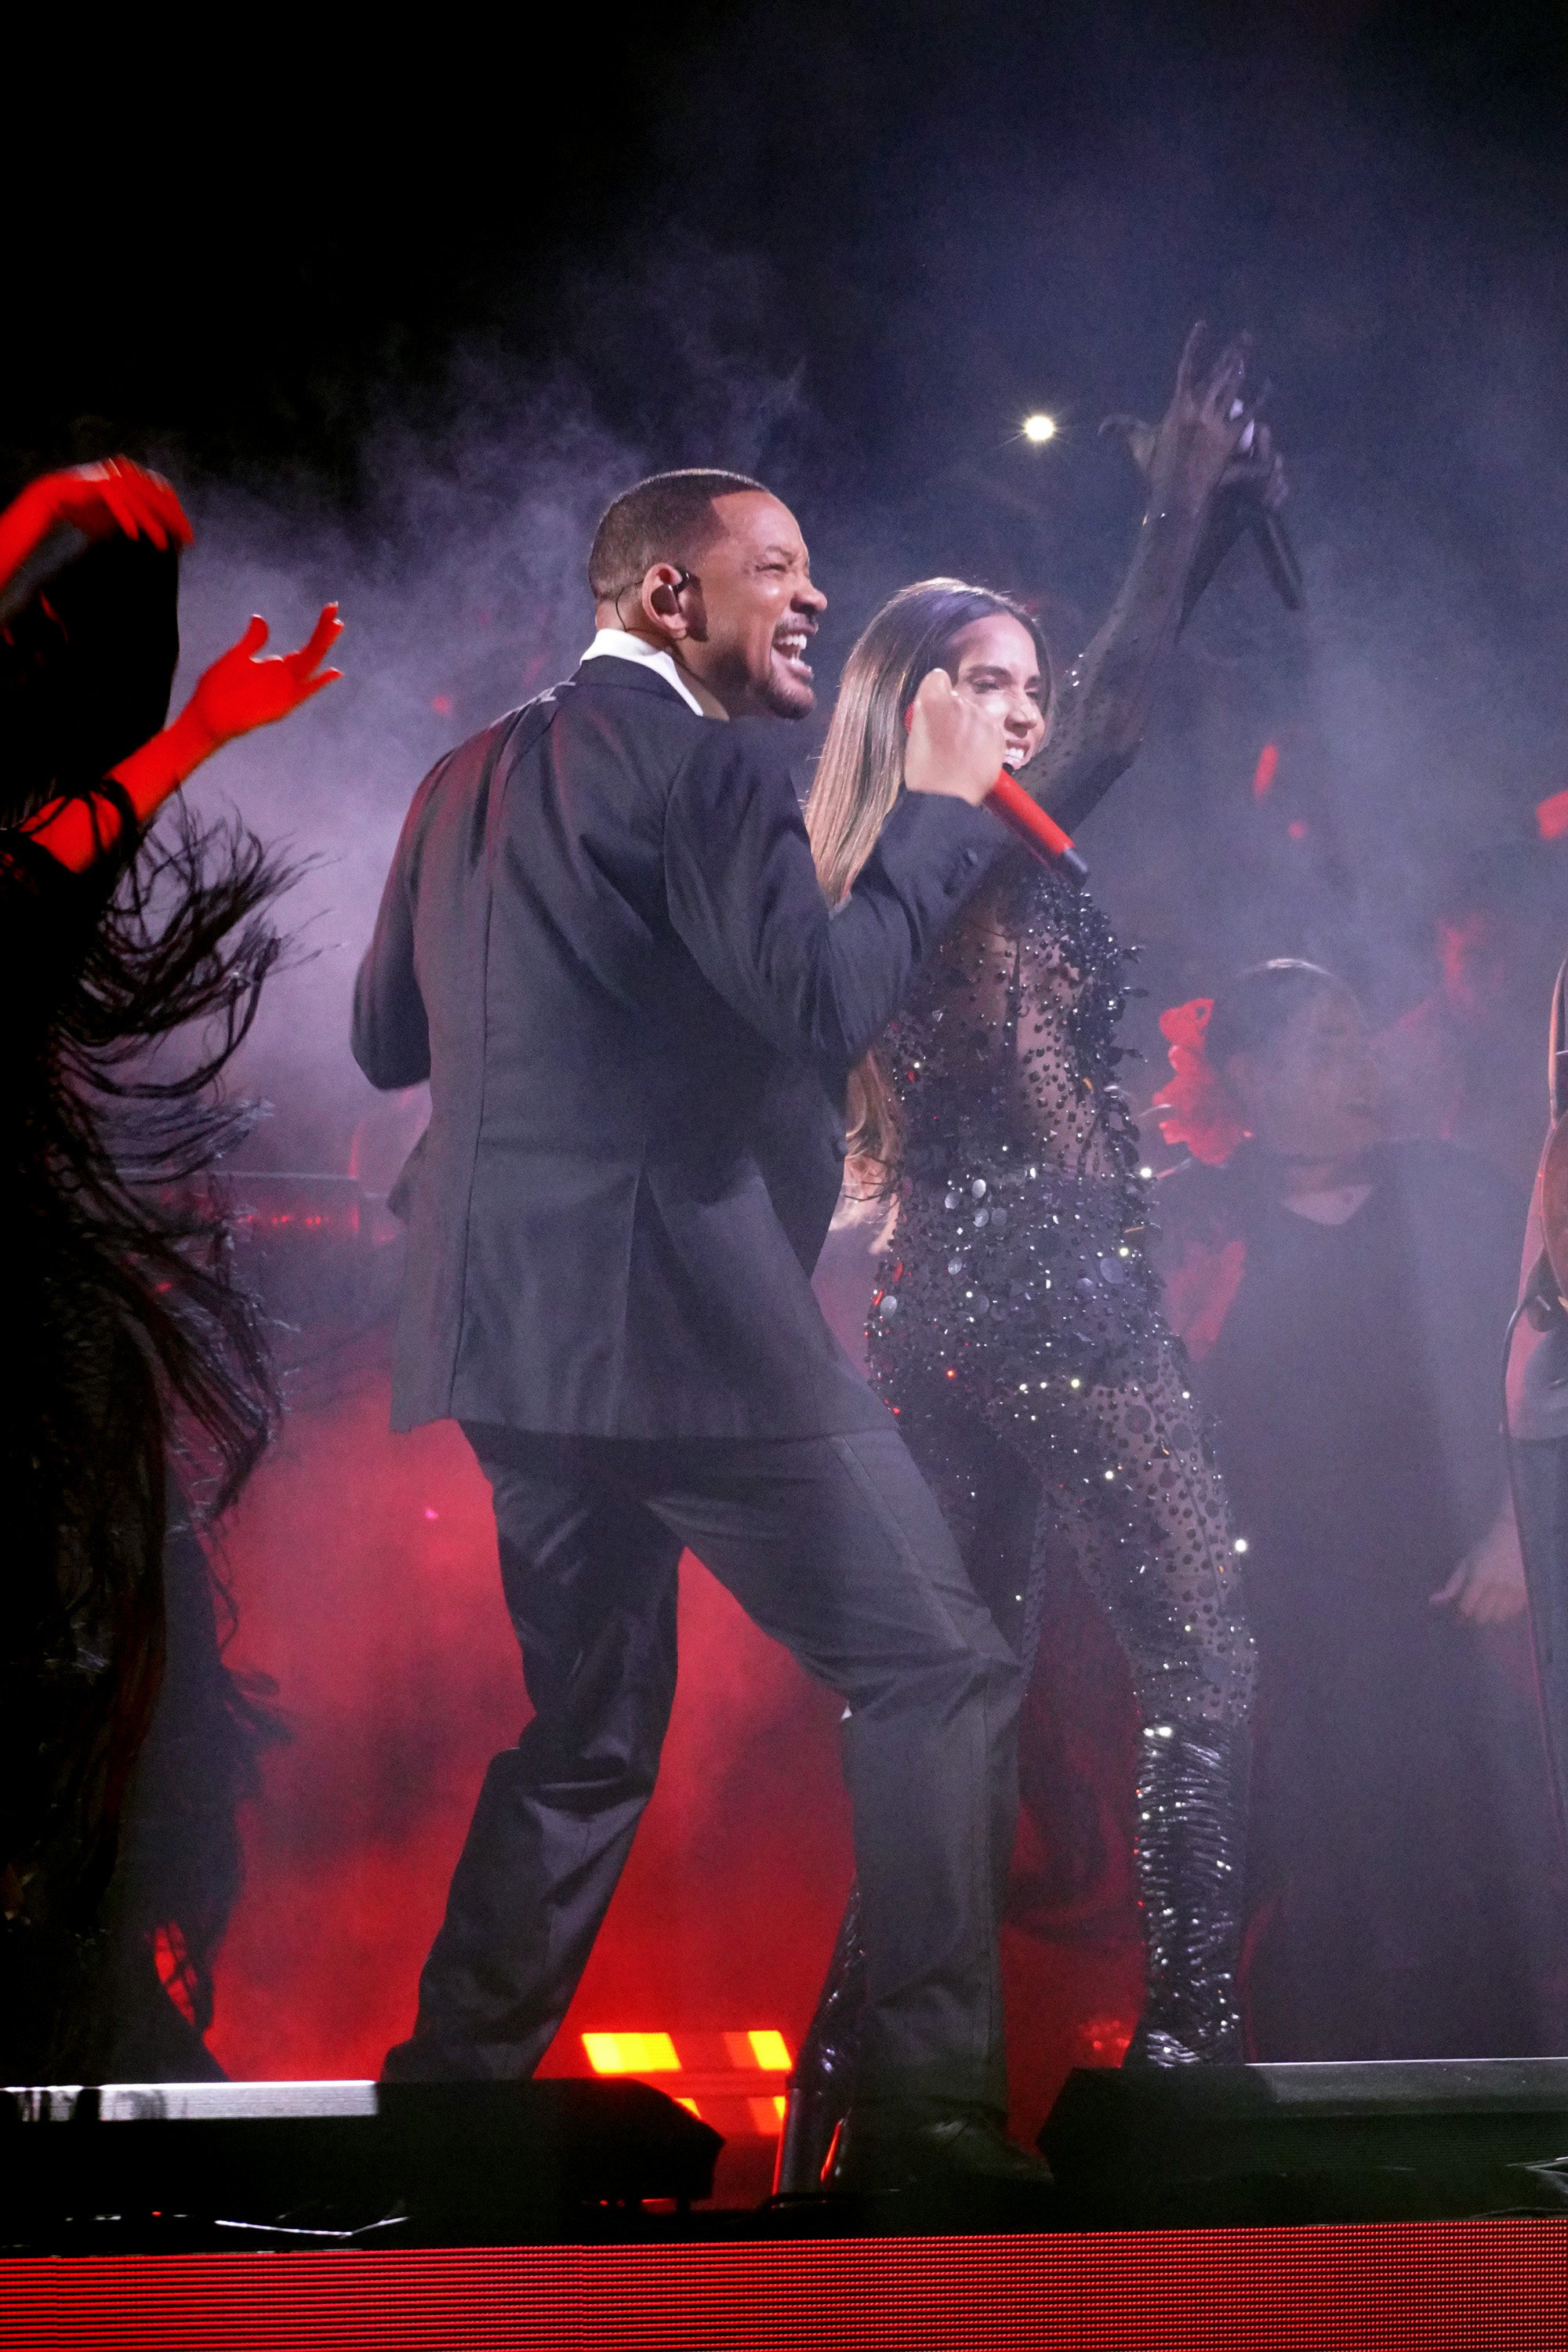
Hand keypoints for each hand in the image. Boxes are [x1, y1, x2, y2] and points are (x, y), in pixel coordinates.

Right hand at [28, 458, 192, 551]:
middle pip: (157, 497)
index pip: (164, 494)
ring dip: (151, 524)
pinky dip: (124, 518)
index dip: (178, 515)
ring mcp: (112, 476)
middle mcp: (127, 473)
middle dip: (173, 520)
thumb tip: (165, 542)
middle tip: (184, 540)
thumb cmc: (90, 512)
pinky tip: (133, 535)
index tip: (187, 536)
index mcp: (135, 477)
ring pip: (138, 501)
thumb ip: (141, 523)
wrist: (56, 499)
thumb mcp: (121, 519)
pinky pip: (115, 502)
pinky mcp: (97, 483)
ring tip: (162, 543)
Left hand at [186, 605, 342, 751]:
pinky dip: (320, 683)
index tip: (330, 608)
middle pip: (313, 652)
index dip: (320, 627)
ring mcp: (286, 690)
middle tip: (334, 609)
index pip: (307, 646)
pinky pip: (305, 692)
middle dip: (324, 631)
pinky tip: (335, 671)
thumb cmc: (219, 688)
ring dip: (323, 646)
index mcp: (277, 666)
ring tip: (336, 626)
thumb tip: (260, 618)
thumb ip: (253, 640)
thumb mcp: (237, 656)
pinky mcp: (282, 704)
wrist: (207, 713)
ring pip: (310, 665)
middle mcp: (286, 678)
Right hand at [903, 667, 1004, 805]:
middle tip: (944, 740)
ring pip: (974, 715)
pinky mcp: (994, 733)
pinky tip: (971, 758)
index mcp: (931, 699)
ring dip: (969, 728)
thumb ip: (925, 714)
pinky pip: (988, 729)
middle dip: (953, 715)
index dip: (934, 694)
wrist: (946, 797)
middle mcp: (959, 702)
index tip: (934, 709)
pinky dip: (982, 740)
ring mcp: (979, 717)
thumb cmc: (924, 772)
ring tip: (958, 753)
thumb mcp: (913, 738)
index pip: (936, 679)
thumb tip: (933, 705)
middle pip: (957, 700)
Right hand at [1101, 322, 1283, 520]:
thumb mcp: (1138, 444)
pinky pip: (1251, 412)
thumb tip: (1102, 428)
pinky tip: (1268, 385)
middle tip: (1246, 337)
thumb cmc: (1156, 470)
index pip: (1188, 366)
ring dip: (1242, 370)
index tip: (1203, 325)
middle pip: (1220, 372)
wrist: (1177, 495)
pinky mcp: (1233, 437)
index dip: (1196, 344)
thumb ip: (1123, 428)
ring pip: (1235, 387)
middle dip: (1234, 353)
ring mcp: (1219, 421)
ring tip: (1248, 354)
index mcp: (1179, 405)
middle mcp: (1201, 407)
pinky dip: (1261, 398)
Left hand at [1431, 1510, 1529, 1624]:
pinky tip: (1501, 1605)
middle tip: (1474, 1611)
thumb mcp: (1467, 1563)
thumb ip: (1453, 1585)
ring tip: (1487, 1608)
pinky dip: (1505, 1613)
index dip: (1461, 1613)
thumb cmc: (1486, 1550)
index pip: (1467, 1606)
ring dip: (1491, 1616)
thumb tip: (1433, 1601)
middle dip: (1475, 1616)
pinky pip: (1513, 1612)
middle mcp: (1497, 1585)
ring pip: (1499, 1616)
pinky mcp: (1526, 1591)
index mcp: (1479, 1577)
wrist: (1514, 1537)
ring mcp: (1514, 1589)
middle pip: (1483, 1615)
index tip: (1459, 1615)